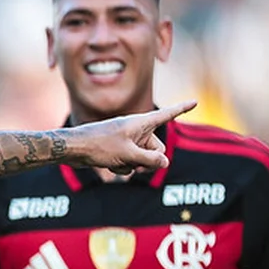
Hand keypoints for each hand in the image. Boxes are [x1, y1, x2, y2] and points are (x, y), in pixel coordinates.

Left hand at [68, 101, 196, 173]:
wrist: (73, 149)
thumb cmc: (99, 145)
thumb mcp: (128, 154)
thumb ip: (150, 159)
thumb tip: (165, 162)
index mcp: (141, 123)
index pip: (167, 115)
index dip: (182, 109)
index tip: (195, 101)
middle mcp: (136, 130)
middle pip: (157, 149)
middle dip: (149, 160)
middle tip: (135, 164)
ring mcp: (127, 141)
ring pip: (143, 159)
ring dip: (133, 165)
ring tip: (118, 162)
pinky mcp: (118, 150)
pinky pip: (130, 163)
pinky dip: (123, 167)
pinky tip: (110, 166)